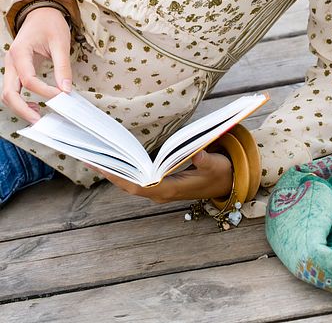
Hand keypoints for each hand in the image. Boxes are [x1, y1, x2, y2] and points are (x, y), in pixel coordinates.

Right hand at [1, 7, 72, 122]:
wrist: (41, 13)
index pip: (29, 80)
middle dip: (22, 109)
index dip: (45, 91)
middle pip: (8, 92)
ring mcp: (11, 67)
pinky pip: (14, 89)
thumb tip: (66, 89)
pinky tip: (36, 105)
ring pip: (8, 94)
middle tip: (39, 120)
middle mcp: (11, 62)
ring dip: (20, 107)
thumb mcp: (60, 42)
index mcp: (20, 52)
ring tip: (38, 116)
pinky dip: (21, 100)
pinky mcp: (16, 70)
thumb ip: (63, 66)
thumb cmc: (50, 24)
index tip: (62, 96)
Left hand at [89, 149, 232, 203]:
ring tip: (97, 156)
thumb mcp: (215, 165)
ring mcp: (159, 190)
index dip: (120, 177)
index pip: (138, 186)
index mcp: (170, 190)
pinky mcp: (160, 184)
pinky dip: (124, 170)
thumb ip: (206, 160)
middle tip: (91, 156)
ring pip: (131, 183)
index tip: (104, 166)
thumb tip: (198, 153)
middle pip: (129, 185)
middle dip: (110, 172)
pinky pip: (137, 179)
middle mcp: (160, 192)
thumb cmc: (219, 173)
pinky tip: (115, 159)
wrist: (226, 182)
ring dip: (115, 171)